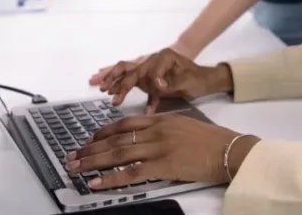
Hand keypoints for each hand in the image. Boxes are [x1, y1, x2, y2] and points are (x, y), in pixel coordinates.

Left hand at [66, 114, 259, 188]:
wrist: (229, 149)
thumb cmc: (211, 140)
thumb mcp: (184, 125)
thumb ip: (164, 129)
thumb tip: (147, 138)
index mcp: (160, 119)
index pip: (124, 125)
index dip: (103, 133)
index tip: (89, 141)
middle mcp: (156, 130)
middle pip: (115, 139)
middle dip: (90, 148)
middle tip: (72, 156)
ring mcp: (158, 147)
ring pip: (118, 153)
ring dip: (93, 161)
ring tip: (76, 168)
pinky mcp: (163, 165)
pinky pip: (131, 172)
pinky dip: (111, 178)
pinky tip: (96, 182)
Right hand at [100, 48, 231, 113]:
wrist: (204, 79)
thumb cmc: (197, 79)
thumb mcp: (187, 81)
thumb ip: (171, 83)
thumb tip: (157, 85)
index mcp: (164, 57)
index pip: (152, 71)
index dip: (154, 83)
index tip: (159, 90)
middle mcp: (153, 60)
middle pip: (132, 68)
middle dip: (118, 80)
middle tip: (107, 92)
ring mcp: (149, 68)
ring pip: (126, 71)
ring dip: (113, 79)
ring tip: (101, 88)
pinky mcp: (148, 77)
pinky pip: (130, 78)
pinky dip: (119, 82)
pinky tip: (107, 87)